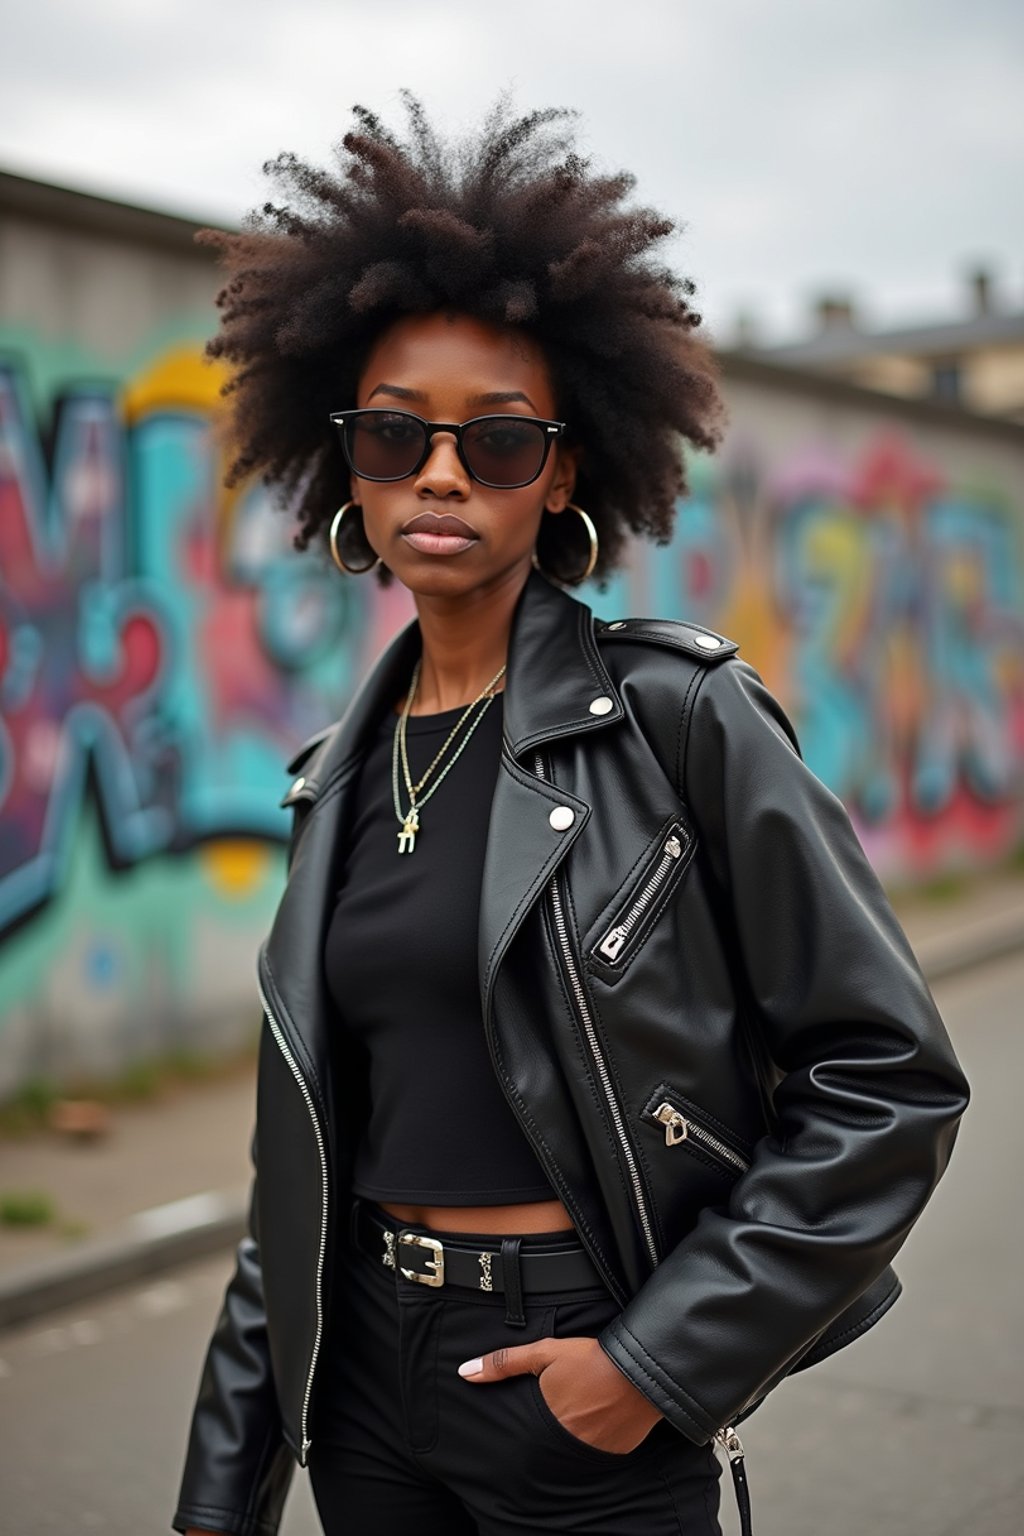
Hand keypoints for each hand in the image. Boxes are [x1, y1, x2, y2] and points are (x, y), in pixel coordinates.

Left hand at [458, 1335, 663, 1453]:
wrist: (640, 1368)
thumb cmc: (590, 1358)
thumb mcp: (545, 1353)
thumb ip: (504, 1363)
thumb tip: (465, 1372)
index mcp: (545, 1419)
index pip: (525, 1435)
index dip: (526, 1427)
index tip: (530, 1418)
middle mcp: (566, 1442)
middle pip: (548, 1443)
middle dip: (549, 1431)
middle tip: (560, 1410)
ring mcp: (592, 1451)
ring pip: (573, 1449)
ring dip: (573, 1435)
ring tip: (581, 1412)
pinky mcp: (616, 1452)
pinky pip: (598, 1451)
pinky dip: (596, 1438)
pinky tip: (601, 1418)